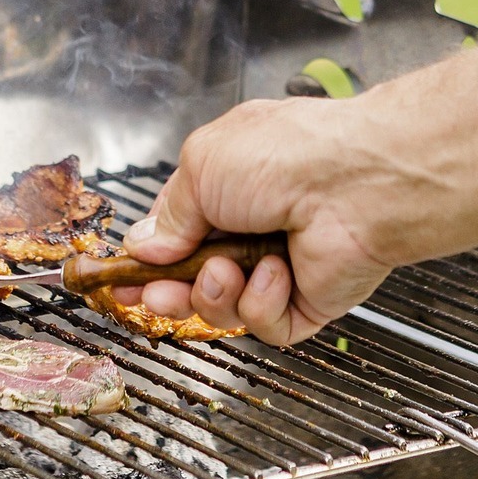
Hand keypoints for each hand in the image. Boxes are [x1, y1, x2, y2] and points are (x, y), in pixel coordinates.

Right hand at [119, 93, 422, 345]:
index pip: (173, 237)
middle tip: (155, 296)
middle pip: (191, 282)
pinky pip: (264, 323)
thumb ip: (168, 214)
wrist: (356, 184)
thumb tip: (145, 246)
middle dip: (168, 292)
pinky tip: (277, 271)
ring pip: (222, 307)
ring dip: (214, 292)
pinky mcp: (305, 303)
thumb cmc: (286, 155)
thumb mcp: (202, 166)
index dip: (145, 263)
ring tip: (228, 267)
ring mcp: (277, 268)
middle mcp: (251, 228)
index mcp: (226, 188)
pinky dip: (262, 300)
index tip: (121, 282)